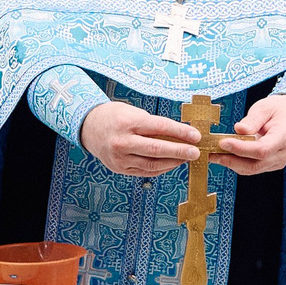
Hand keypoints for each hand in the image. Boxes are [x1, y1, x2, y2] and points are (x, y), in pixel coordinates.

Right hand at [79, 100, 201, 177]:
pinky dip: (161, 168)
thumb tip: (181, 135)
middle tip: (196, 152)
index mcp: (127, 123)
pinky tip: (172, 163)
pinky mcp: (120, 169)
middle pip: (157, 149)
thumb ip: (154, 125)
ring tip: (186, 158)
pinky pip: (145, 171)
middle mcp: (122, 142)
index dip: (180, 132)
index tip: (196, 136)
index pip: (159, 128)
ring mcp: (120, 158)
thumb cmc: (116, 117)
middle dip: (180, 151)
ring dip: (173, 162)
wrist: (89, 127)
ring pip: (152, 164)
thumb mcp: (134, 113)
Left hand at [213, 93, 285, 175]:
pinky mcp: (269, 165)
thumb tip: (239, 130)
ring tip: (213, 155)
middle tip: (212, 153)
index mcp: (284, 136)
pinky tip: (223, 156)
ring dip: (231, 163)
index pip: (263, 149)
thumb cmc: (275, 111)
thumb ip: (253, 120)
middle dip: (232, 160)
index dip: (242, 149)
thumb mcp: (264, 108)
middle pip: (256, 164)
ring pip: (252, 169)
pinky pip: (251, 168)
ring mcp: (277, 162)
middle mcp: (283, 154)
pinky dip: (236, 163)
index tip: (223, 142)